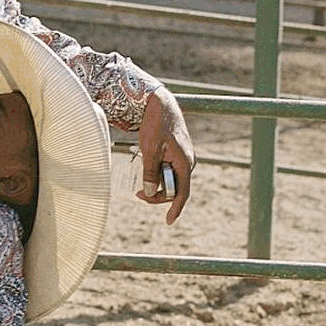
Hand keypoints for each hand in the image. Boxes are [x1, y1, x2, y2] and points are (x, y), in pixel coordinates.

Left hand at [134, 85, 193, 222]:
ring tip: (140, 175)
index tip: (168, 221)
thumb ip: (149, 172)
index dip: (175, 208)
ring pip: (170, 180)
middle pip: (174, 189)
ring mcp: (183, 159)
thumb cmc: (155, 124)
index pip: (182, 192)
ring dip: (156, 183)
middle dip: (157, 194)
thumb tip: (148, 192)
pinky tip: (146, 167)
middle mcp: (187, 163)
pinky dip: (157, 174)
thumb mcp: (149, 149)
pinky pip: (168, 171)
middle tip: (138, 194)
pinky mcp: (177, 155)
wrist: (160, 105)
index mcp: (184, 163)